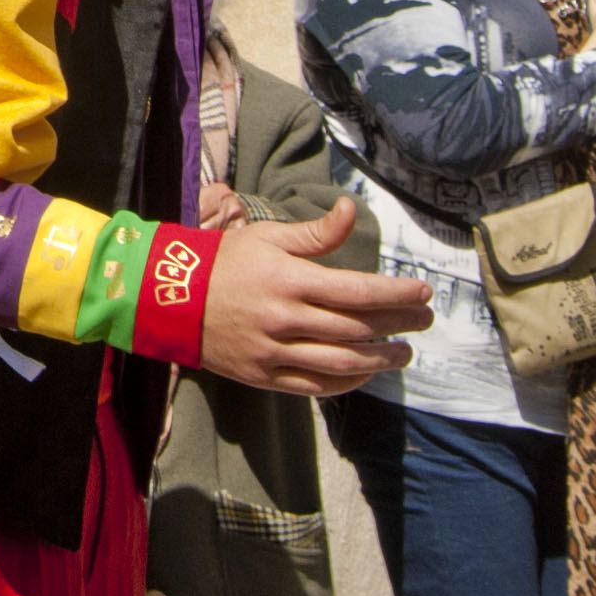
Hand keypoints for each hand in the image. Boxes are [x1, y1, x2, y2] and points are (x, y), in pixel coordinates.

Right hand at [190, 199, 430, 394]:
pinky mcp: (264, 376)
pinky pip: (315, 386)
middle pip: (357, 328)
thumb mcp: (267, 236)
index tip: (423, 293)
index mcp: (290, 280)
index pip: (358, 291)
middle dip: (399, 325)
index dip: (397, 294)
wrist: (171, 299)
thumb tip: (352, 208)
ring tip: (404, 353)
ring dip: (380, 360)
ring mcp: (274, 351)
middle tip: (424, 320)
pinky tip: (365, 372)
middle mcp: (285, 318)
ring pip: (342, 362)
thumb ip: (316, 232)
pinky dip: (347, 382)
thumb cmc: (225, 262)